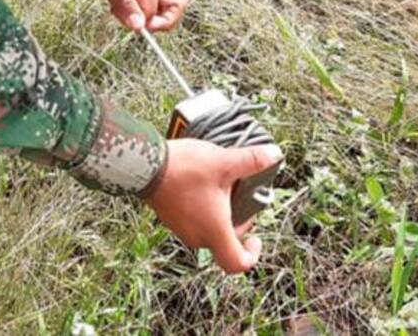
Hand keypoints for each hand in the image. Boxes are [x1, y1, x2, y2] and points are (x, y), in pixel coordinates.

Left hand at [60, 0, 187, 30]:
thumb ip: (125, 4)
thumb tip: (139, 26)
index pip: (156, 9)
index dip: (144, 21)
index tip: (130, 25)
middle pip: (174, 5)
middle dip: (158, 20)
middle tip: (135, 23)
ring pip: (161, 5)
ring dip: (144, 15)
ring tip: (120, 12)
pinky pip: (146, 1)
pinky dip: (135, 9)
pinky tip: (118, 6)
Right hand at [144, 139, 282, 273]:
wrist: (144, 165)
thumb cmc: (182, 169)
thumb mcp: (224, 162)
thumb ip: (251, 161)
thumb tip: (274, 155)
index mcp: (214, 230)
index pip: (236, 263)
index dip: (251, 255)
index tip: (256, 238)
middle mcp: (197, 235)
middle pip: (224, 243)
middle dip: (238, 224)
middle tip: (241, 199)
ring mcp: (181, 228)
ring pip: (208, 231)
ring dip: (219, 214)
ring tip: (222, 186)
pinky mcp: (170, 217)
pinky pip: (193, 221)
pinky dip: (203, 209)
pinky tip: (202, 183)